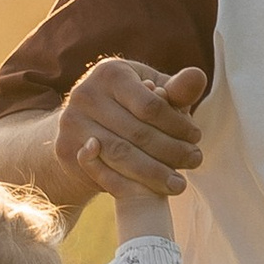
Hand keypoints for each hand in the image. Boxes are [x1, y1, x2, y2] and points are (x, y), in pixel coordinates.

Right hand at [55, 59, 207, 203]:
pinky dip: (131, 184)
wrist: (81, 125)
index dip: (177, 125)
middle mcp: (85, 94)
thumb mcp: (150, 92)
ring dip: (155, 173)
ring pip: (122, 156)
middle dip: (171, 151)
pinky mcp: (66, 150)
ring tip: (179, 183)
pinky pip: (103, 173)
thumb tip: (198, 77)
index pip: (151, 106)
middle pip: (137, 132)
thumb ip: (175, 90)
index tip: (196, 136)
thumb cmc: (128, 104)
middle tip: (195, 161)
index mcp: (110, 73)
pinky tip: (152, 190)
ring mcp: (71, 123)